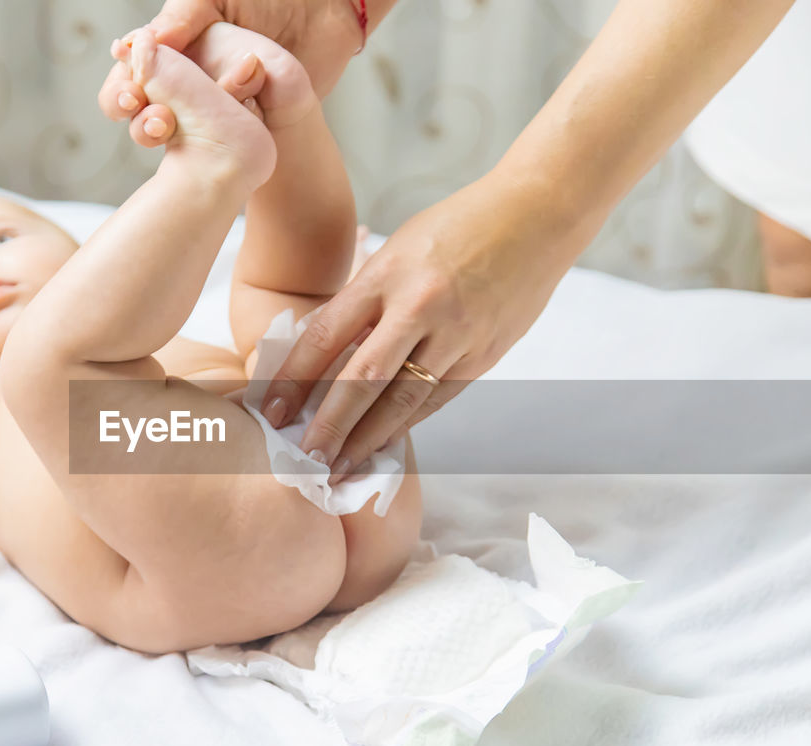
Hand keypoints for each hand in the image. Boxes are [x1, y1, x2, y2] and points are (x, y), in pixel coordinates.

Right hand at [97, 0, 361, 146]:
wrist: (324, 14)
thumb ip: (181, 17)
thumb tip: (139, 45)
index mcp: (173, 47)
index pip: (131, 75)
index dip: (122, 90)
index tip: (132, 95)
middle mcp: (187, 80)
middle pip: (143, 111)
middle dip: (139, 120)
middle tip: (153, 119)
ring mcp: (214, 107)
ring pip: (174, 135)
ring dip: (163, 137)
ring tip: (168, 130)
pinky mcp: (242, 128)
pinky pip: (217, 145)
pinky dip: (207, 149)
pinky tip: (205, 145)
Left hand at [259, 170, 590, 481]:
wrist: (539, 214)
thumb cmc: (460, 224)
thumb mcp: (400, 248)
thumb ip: (368, 297)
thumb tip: (328, 349)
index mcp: (388, 274)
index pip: (326, 334)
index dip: (294, 377)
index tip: (271, 410)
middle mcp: (421, 306)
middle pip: (363, 379)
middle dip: (329, 424)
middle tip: (304, 458)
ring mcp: (457, 334)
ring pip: (404, 401)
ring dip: (368, 439)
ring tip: (341, 467)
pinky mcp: (485, 355)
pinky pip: (438, 399)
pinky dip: (407, 424)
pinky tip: (383, 444)